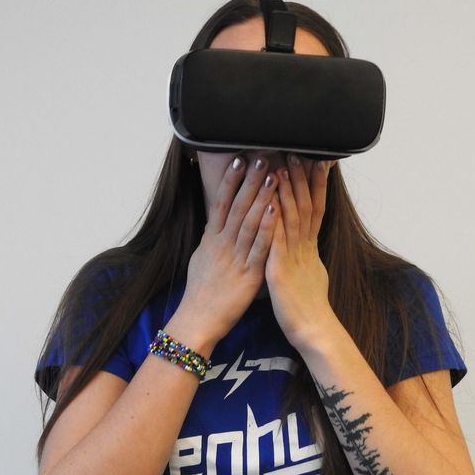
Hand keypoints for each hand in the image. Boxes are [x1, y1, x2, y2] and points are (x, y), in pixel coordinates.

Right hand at [169, 155, 278, 353]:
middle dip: (250, 180)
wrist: (198, 318)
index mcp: (211, 239)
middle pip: (237, 206)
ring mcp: (235, 258)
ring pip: (249, 222)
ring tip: (273, 174)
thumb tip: (216, 220)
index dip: (231, 180)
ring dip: (262, 197)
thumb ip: (211, 237)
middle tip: (262, 156)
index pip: (222, 203)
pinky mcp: (248, 274)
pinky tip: (276, 210)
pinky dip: (267, 228)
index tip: (239, 159)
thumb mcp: (202, 257)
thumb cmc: (201, 290)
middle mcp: (222, 244)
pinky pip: (259, 248)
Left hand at [265, 154, 334, 351]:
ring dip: (286, 192)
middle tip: (296, 152)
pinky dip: (272, 221)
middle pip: (304, 206)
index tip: (315, 161)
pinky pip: (276, 242)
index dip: (315, 185)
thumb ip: (307, 258)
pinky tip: (268, 204)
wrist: (313, 332)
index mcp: (308, 248)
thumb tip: (309, 249)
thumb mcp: (311, 276)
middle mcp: (303, 248)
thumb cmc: (308, 308)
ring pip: (291, 218)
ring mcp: (293, 258)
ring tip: (281, 167)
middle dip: (300, 179)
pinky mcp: (281, 271)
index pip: (314, 208)